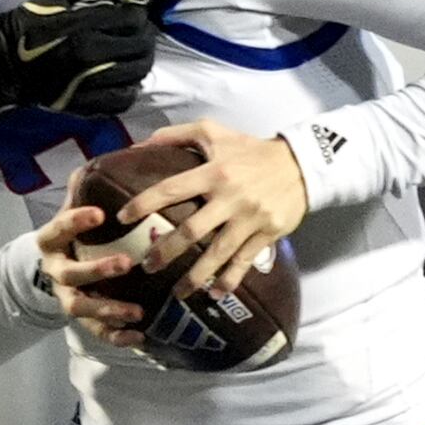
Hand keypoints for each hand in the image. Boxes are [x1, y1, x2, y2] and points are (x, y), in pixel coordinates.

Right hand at [0, 0, 154, 114]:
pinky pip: (122, 100)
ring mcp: (89, 83)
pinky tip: (126, 79)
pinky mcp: (85, 104)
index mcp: (83, 26)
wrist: (4, 61)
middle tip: (139, 32)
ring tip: (134, 54)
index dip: (139, 12)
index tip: (133, 11)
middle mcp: (91, 55)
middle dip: (145, 35)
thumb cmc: (29, 22)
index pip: (133, 18)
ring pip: (137, 72)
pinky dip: (131, 89)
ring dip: (142, 60)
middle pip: (141, 46)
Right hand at [34, 169, 146, 348]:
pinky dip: (116, 336)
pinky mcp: (83, 317)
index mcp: (50, 240)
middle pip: (71, 274)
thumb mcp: (75, 205)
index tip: (99, 213)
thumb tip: (106, 160)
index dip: (76, 221)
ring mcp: (67, 296)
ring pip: (81, 307)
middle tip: (125, 263)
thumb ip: (84, 185)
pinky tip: (139, 335)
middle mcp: (55, 270)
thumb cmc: (74, 231)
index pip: (58, 228)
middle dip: (97, 270)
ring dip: (108, 309)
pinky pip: (96, 331)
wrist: (57, 264)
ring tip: (137, 311)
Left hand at [119, 120, 307, 297]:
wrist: (301, 164)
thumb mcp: (213, 132)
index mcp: (212, 172)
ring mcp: (249, 218)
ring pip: (218, 253)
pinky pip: (244, 261)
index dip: (144, 204)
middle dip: (166, 251)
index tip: (123, 218)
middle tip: (146, 266)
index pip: (170, 189)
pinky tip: (213, 293)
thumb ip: (174, 135)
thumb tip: (137, 145)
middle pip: (191, 230)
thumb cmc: (249, 149)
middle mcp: (229, 197)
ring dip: (195, 276)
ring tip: (176, 292)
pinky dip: (229, 279)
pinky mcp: (268, 233)